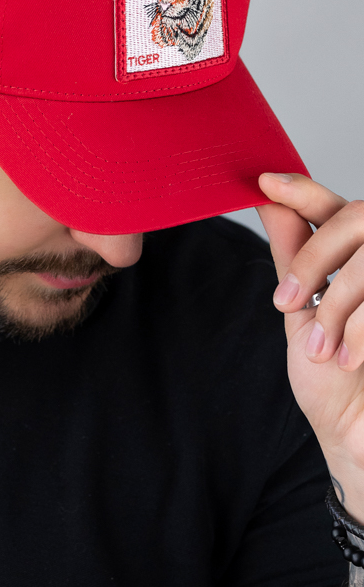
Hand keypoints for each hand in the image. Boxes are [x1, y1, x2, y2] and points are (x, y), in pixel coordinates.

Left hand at [258, 173, 363, 519]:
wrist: (360, 437)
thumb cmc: (334, 380)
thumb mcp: (303, 311)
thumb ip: (294, 254)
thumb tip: (266, 197)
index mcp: (358, 257)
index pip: (335, 205)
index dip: (304, 189)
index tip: (266, 181)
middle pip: (356, 216)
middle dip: (313, 258)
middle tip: (287, 305)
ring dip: (339, 306)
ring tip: (321, 351)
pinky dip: (360, 328)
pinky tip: (347, 359)